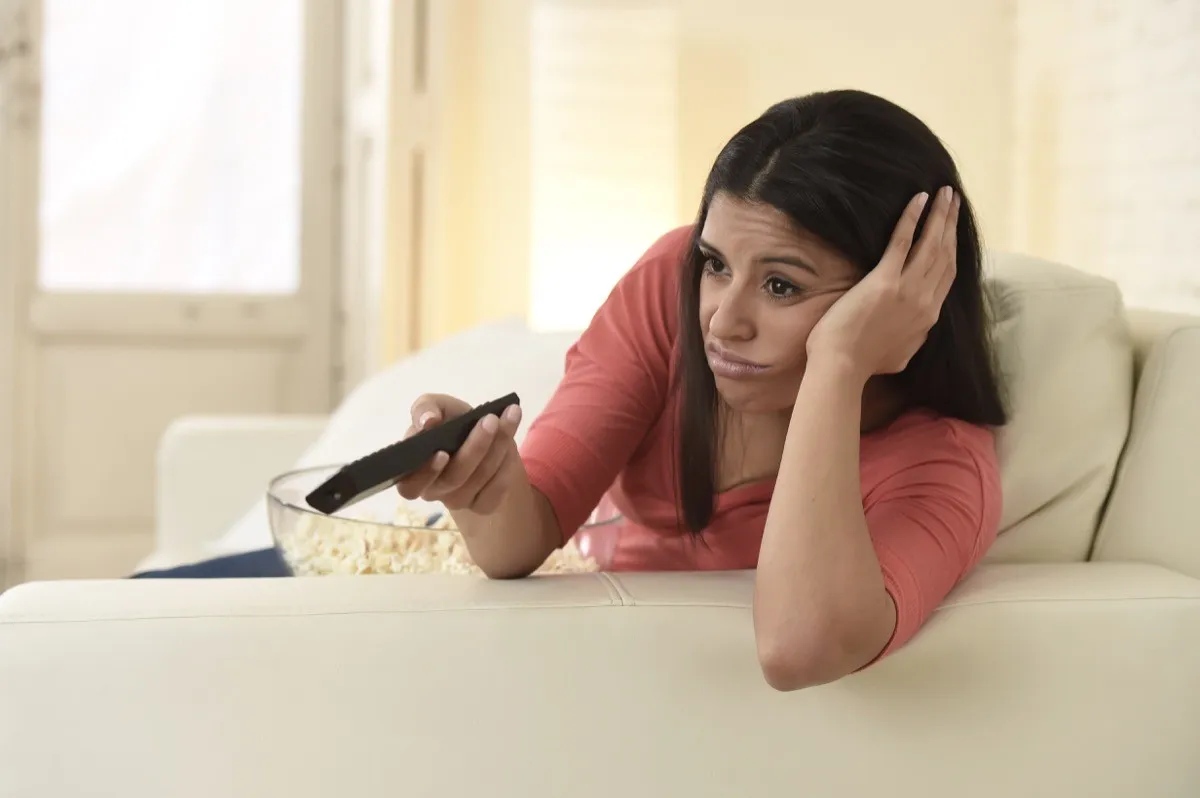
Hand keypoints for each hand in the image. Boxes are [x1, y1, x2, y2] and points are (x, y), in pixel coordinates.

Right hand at [395, 393, 524, 513]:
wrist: (479, 434)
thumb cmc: (449, 423)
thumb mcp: (437, 407)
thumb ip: (425, 408)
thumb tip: (428, 421)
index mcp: (412, 471)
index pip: (409, 486)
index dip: (425, 473)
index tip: (442, 452)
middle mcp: (433, 490)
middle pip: (454, 478)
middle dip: (475, 448)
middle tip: (490, 420)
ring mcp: (459, 500)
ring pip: (479, 478)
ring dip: (497, 446)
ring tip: (509, 416)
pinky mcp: (483, 504)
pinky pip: (497, 488)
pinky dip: (506, 462)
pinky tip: (511, 439)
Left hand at [805, 185, 959, 381]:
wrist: (842, 365)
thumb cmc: (862, 363)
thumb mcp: (900, 354)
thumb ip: (913, 338)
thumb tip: (914, 331)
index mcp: (928, 317)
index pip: (948, 275)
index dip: (952, 248)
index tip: (953, 229)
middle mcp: (925, 300)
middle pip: (945, 254)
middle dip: (951, 224)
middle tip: (953, 200)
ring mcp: (907, 289)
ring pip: (932, 244)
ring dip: (940, 215)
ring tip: (944, 193)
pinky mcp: (884, 280)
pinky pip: (903, 242)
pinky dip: (913, 218)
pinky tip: (919, 198)